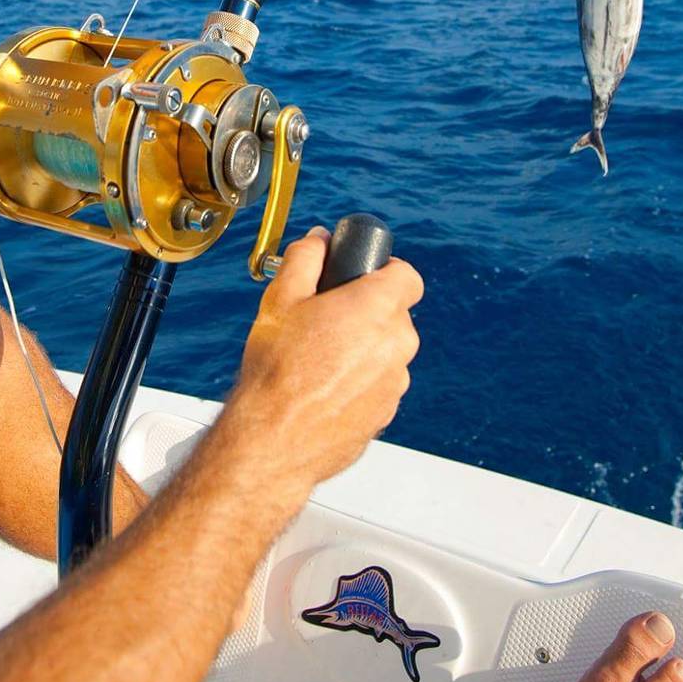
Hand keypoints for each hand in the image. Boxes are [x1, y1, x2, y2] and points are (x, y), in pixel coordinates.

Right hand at [229, 227, 422, 502]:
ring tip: (319, 357)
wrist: (273, 441)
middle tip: (327, 317)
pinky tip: (324, 386)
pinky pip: (380, 383)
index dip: (386, 271)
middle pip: (395, 314)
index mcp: (377, 308)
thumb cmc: (277, 371)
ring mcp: (395, 383)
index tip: (362, 276)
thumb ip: (306, 258)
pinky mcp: (387, 413)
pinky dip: (360, 380)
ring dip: (364, 348)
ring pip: (388, 351)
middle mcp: (397, 344)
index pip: (408, 276)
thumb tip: (319, 240)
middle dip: (367, 311)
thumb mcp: (280, 299)